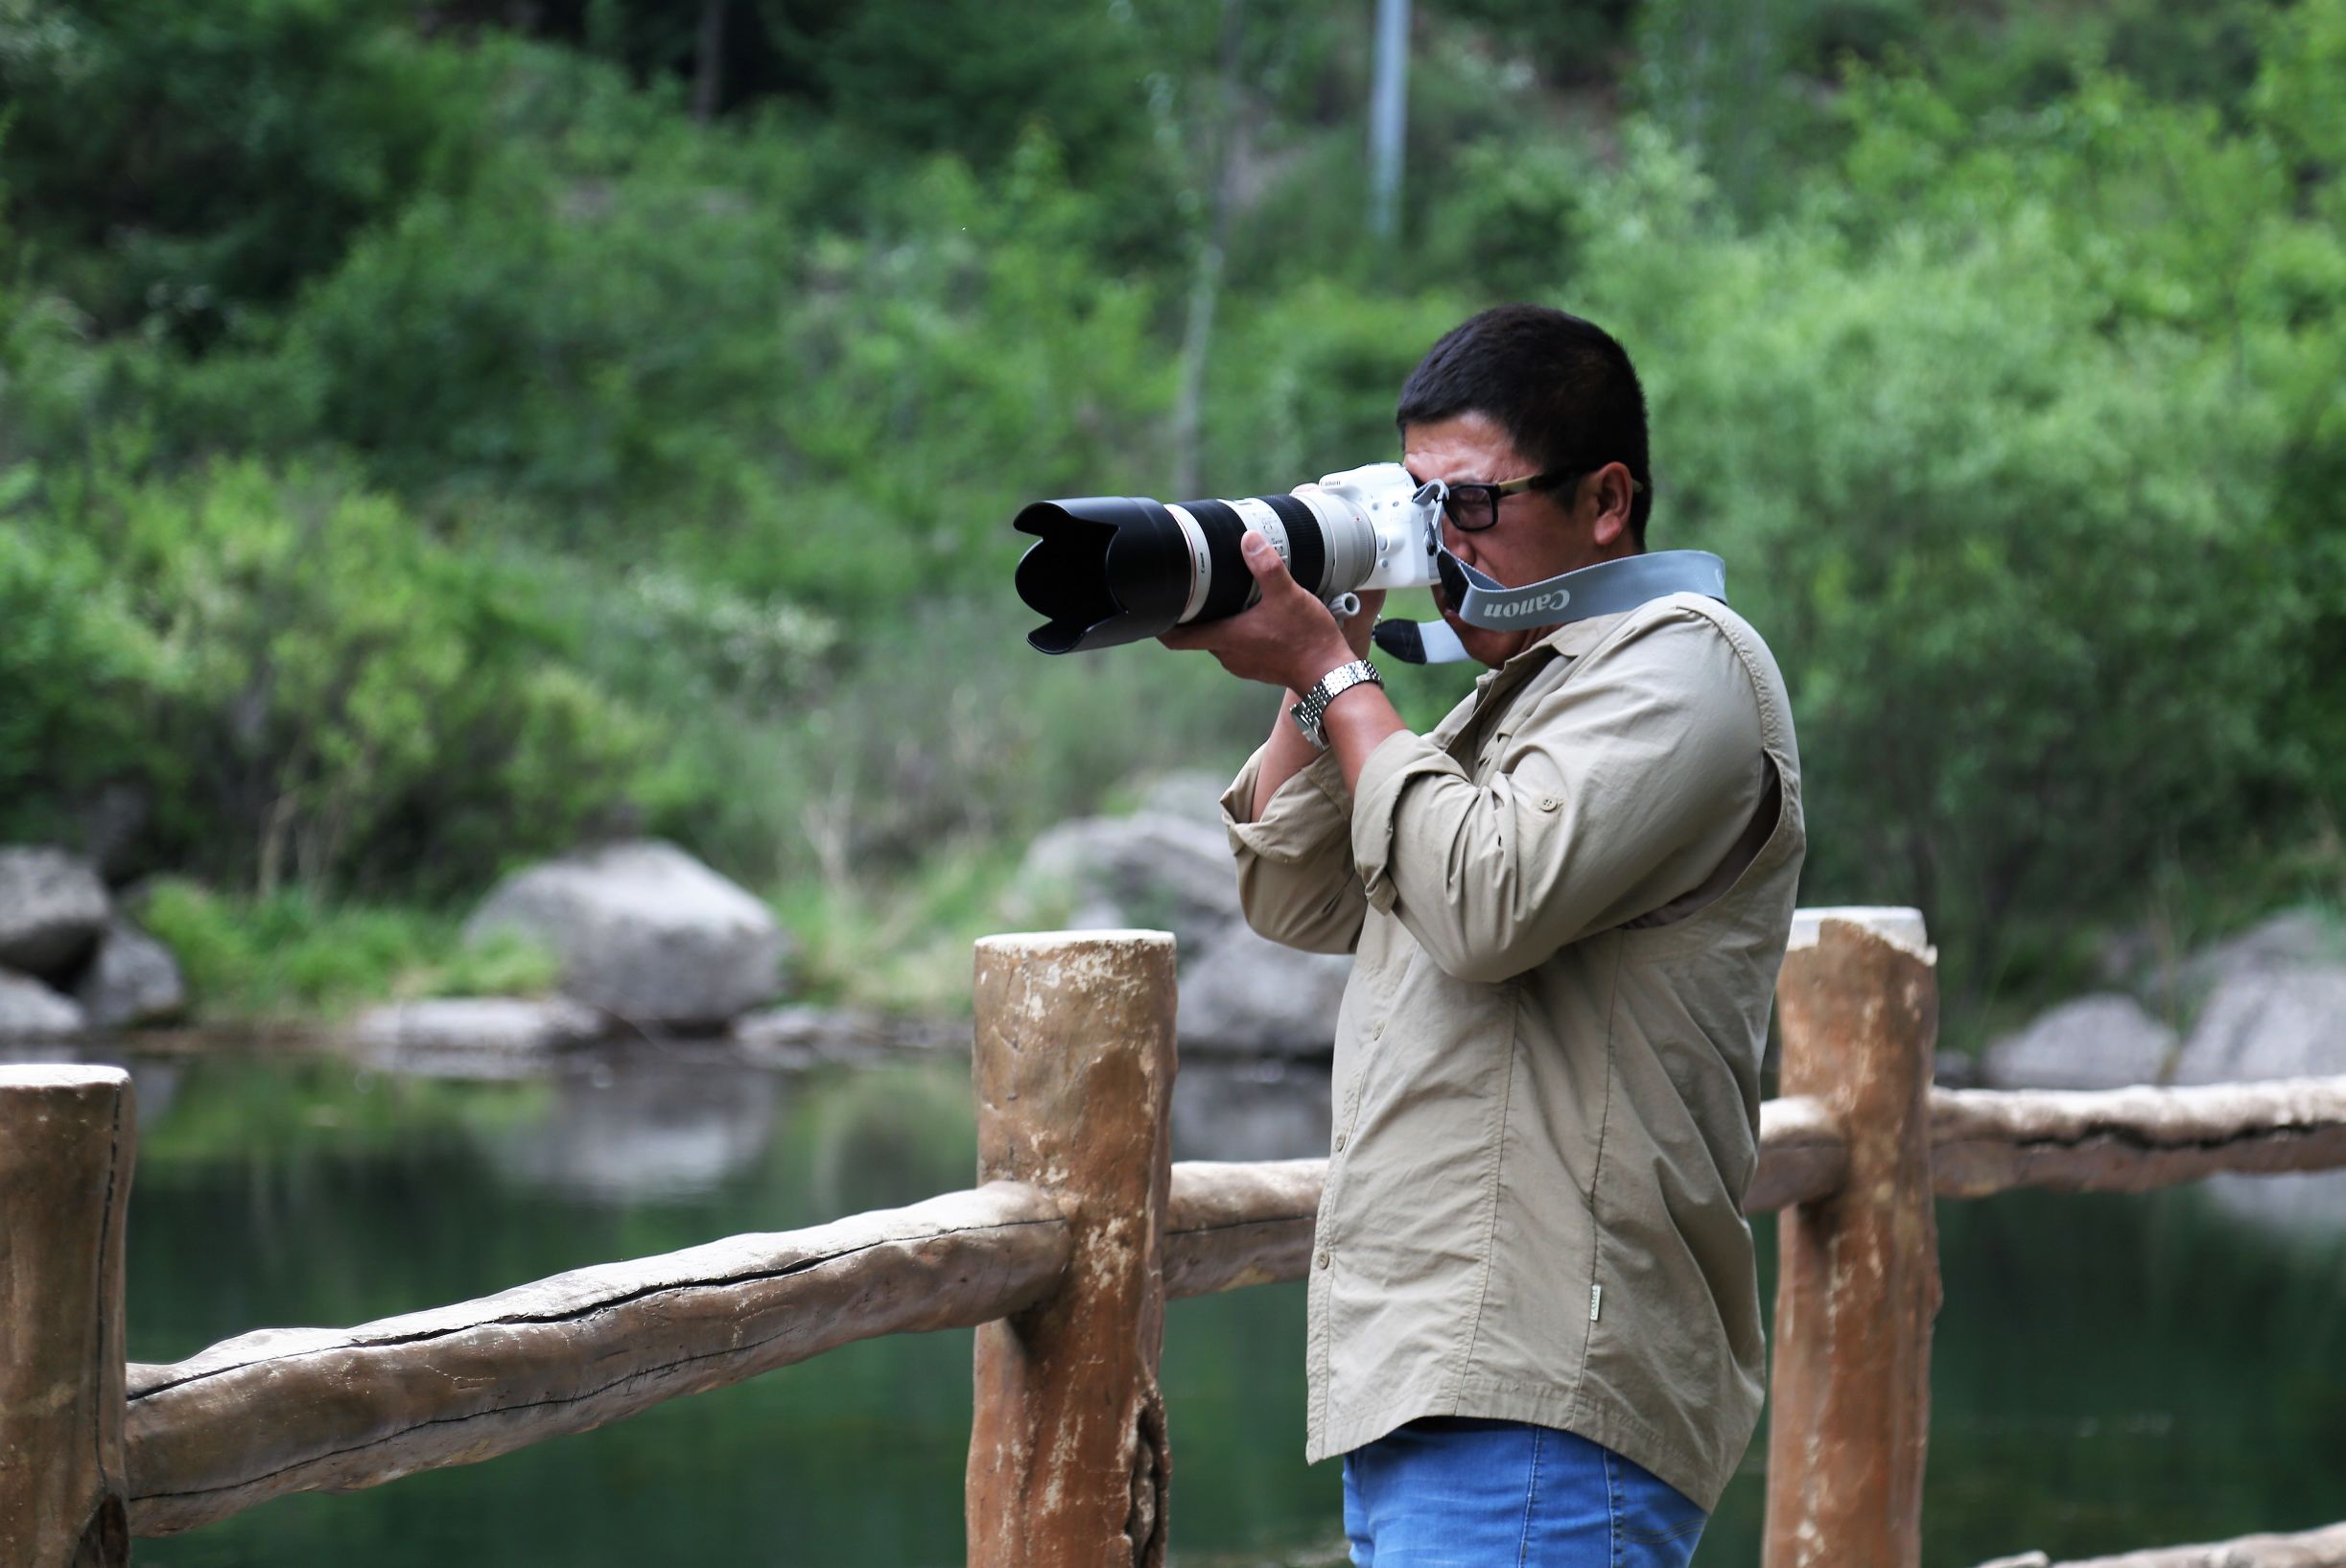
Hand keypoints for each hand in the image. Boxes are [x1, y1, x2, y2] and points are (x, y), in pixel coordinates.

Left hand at [1159, 534, 1382, 691]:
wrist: (1331, 675)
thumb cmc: (1308, 640)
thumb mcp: (1288, 595)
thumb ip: (1267, 566)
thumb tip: (1249, 539)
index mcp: (1225, 637)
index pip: (1177, 638)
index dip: (1161, 624)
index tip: (1154, 609)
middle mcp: (1228, 655)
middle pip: (1198, 633)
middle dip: (1196, 614)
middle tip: (1198, 589)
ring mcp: (1243, 664)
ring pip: (1220, 640)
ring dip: (1221, 622)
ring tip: (1229, 598)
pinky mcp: (1259, 667)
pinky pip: (1240, 647)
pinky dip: (1241, 632)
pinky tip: (1256, 617)